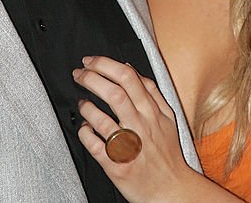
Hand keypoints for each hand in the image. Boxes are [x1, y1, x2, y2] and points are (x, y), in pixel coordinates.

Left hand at [73, 56, 223, 201]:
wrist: (171, 190)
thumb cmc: (167, 155)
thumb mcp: (168, 118)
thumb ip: (151, 91)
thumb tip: (129, 67)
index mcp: (153, 112)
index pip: (128, 77)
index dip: (105, 64)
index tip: (91, 61)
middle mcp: (141, 127)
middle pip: (114, 93)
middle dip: (91, 78)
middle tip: (79, 74)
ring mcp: (128, 146)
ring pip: (102, 118)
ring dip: (87, 106)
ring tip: (82, 103)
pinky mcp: (116, 166)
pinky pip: (95, 145)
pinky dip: (85, 133)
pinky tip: (84, 128)